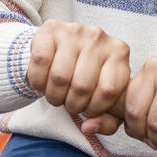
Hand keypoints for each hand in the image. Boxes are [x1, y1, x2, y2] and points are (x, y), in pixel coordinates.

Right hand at [27, 20, 131, 134]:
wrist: (61, 48)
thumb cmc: (88, 77)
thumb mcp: (104, 98)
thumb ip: (107, 121)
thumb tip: (89, 127)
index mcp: (119, 52)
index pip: (109, 91)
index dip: (94, 109)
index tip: (88, 110)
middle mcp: (99, 37)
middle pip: (82, 86)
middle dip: (72, 105)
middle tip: (68, 104)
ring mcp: (74, 30)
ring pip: (59, 77)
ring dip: (53, 96)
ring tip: (55, 96)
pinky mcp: (50, 29)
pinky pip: (40, 62)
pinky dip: (37, 82)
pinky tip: (42, 84)